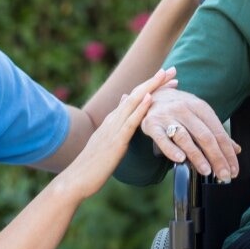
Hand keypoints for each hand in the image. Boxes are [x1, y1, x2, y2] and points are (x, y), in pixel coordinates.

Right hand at [63, 68, 176, 198]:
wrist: (77, 178)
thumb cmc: (93, 164)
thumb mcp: (107, 139)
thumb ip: (117, 122)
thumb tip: (124, 102)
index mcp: (113, 119)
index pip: (134, 97)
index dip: (151, 86)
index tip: (166, 77)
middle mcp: (113, 119)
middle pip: (137, 94)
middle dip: (155, 81)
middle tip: (172, 69)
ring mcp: (113, 128)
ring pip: (134, 102)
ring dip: (151, 87)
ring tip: (164, 76)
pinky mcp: (116, 141)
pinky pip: (130, 122)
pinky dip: (141, 108)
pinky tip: (150, 99)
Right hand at [141, 88, 239, 181]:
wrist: (152, 94)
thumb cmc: (180, 108)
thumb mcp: (199, 114)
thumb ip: (216, 132)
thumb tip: (236, 149)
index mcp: (200, 106)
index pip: (218, 132)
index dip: (227, 153)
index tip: (233, 170)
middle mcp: (184, 109)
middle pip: (205, 136)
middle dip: (217, 158)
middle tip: (224, 175)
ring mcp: (167, 116)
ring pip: (185, 138)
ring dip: (197, 156)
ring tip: (207, 171)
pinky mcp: (152, 124)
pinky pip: (162, 139)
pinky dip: (171, 149)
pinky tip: (180, 160)